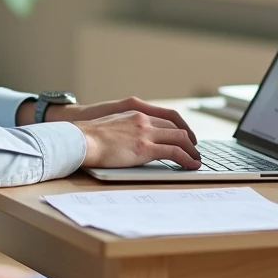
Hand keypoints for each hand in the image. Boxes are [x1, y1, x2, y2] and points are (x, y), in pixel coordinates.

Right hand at [74, 110, 201, 169]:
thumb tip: (126, 141)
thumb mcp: (109, 126)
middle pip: (175, 127)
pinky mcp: (145, 148)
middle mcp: (143, 119)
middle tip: (194, 150)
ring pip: (180, 138)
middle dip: (188, 139)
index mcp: (135, 112)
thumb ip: (122, 129)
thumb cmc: (88, 137)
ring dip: (191, 150)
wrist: (81, 140)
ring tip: (196, 160)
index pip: (166, 117)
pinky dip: (187, 159)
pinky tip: (192, 165)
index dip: (179, 127)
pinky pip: (175, 152)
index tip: (185, 136)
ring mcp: (145, 133)